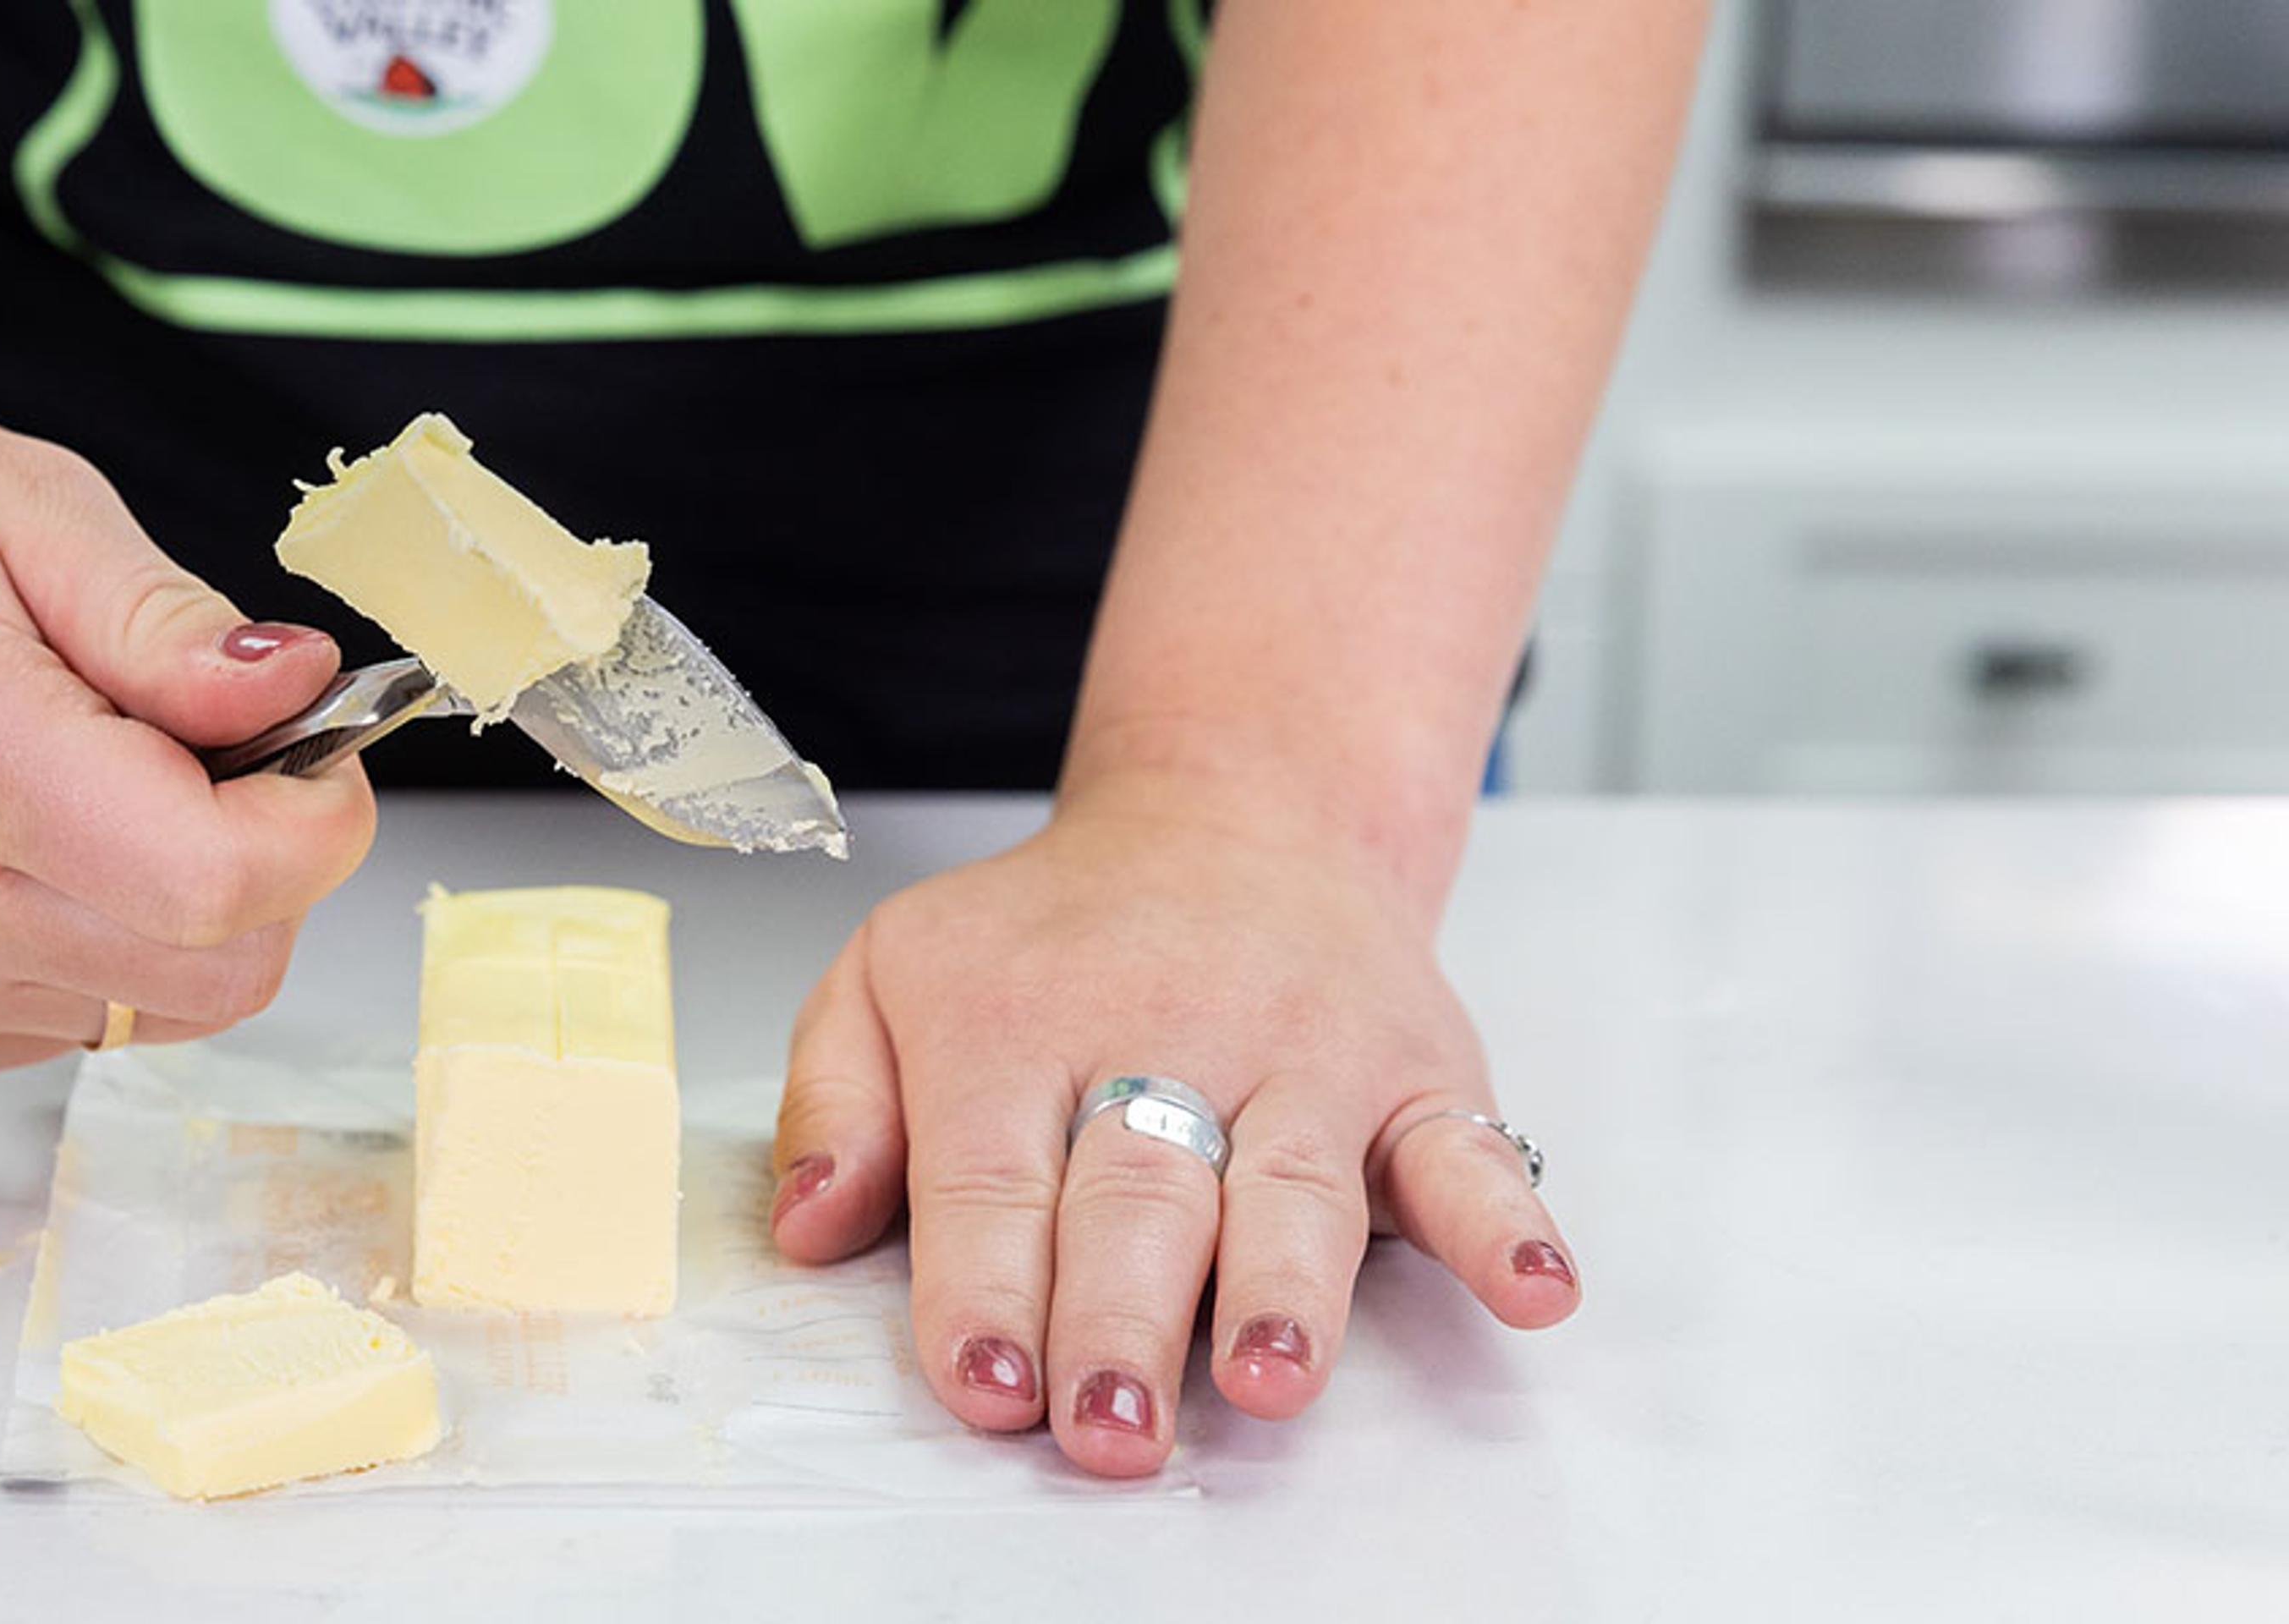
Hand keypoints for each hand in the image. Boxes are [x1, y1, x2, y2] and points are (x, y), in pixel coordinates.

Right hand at [0, 367, 371, 1076]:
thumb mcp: (23, 500)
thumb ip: (169, 623)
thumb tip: (305, 692)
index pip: (216, 884)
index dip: (314, 827)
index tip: (316, 751)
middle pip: (211, 973)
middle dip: (262, 871)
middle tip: (205, 754)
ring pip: (145, 1007)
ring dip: (162, 906)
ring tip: (69, 778)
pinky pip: (60, 1024)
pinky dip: (78, 940)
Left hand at [767, 806, 1574, 1474]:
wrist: (1237, 815)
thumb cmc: (1054, 935)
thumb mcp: (891, 972)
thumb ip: (833, 1101)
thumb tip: (805, 1223)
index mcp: (1019, 1022)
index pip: (998, 1177)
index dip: (988, 1289)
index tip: (984, 1384)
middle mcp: (1168, 1034)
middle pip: (1141, 1196)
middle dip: (1121, 1319)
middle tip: (1107, 1423)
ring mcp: (1305, 1057)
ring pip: (1294, 1185)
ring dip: (1285, 1287)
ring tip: (1267, 1373)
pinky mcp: (1418, 1074)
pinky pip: (1471, 1150)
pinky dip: (1509, 1221)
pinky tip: (1534, 1286)